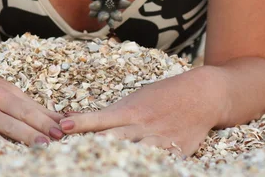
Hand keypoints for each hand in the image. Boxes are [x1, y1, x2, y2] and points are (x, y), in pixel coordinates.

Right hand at [0, 55, 63, 144]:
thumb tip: (50, 116)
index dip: (45, 119)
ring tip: (39, 147)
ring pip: (1, 130)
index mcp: (1, 88)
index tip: (62, 129)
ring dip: (21, 139)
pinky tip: (5, 154)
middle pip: (18, 117)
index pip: (28, 106)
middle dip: (38, 129)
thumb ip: (20, 101)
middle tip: (56, 139)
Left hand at [58, 67, 219, 155]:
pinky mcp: (174, 152)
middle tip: (73, 150)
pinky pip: (157, 162)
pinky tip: (135, 169)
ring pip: (134, 152)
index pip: (100, 118)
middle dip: (94, 144)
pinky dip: (146, 165)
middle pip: (114, 137)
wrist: (200, 95)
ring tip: (98, 161)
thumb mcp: (137, 99)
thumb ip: (113, 114)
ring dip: (117, 157)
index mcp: (130, 110)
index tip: (64, 125)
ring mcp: (158, 140)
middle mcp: (142, 125)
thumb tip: (78, 120)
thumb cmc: (163, 96)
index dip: (82, 122)